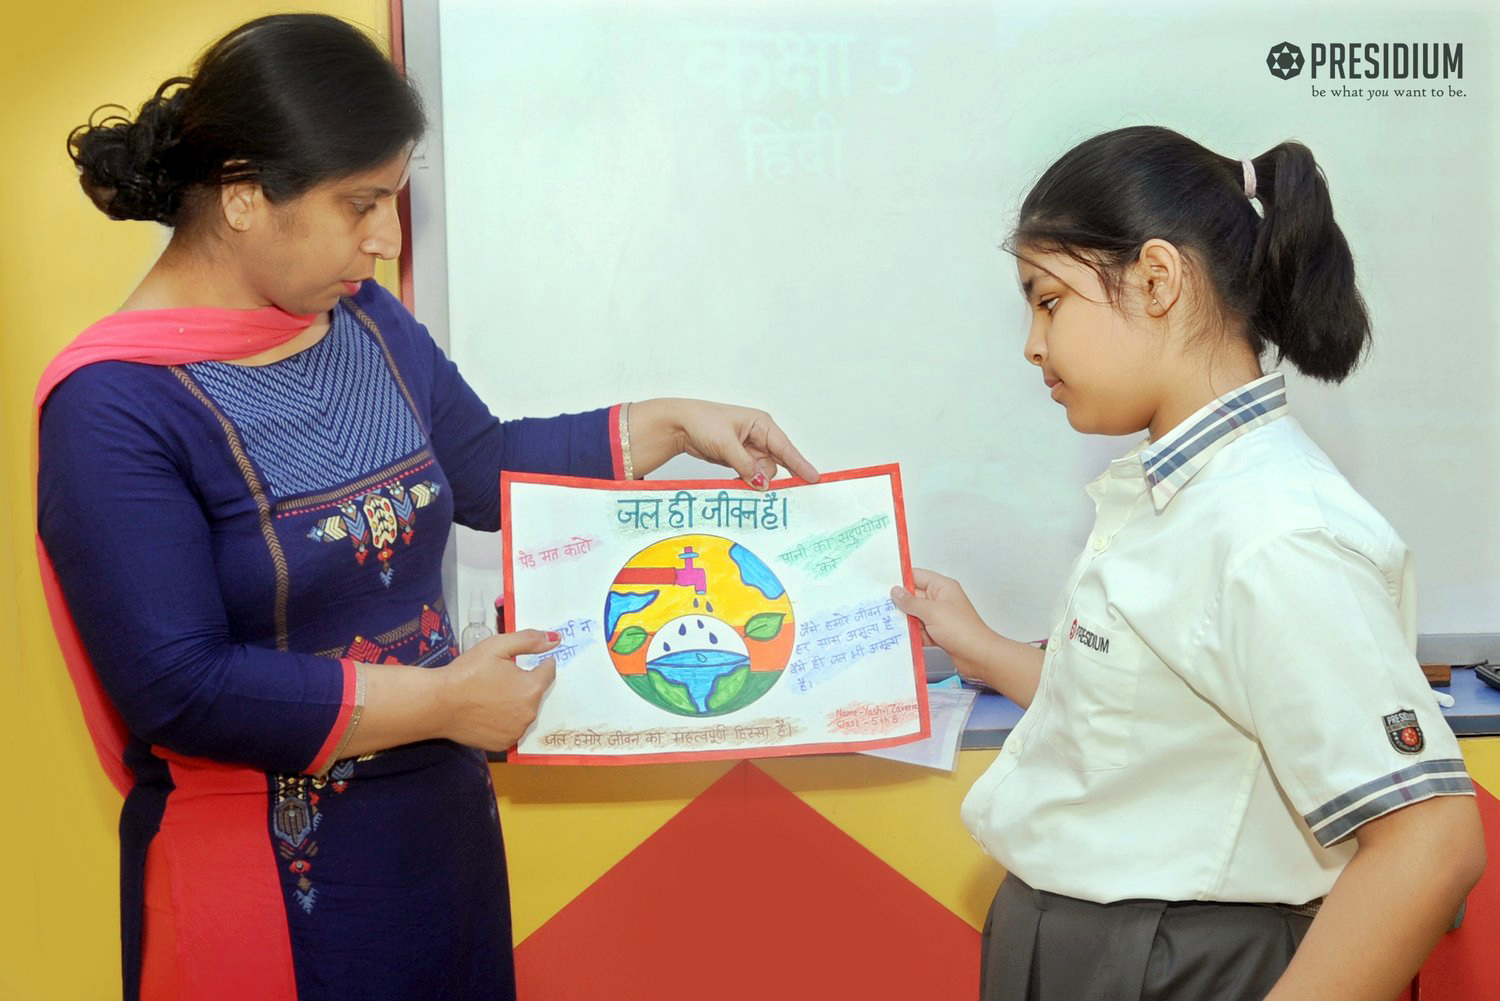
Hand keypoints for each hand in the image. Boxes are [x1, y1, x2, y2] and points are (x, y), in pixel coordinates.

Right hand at [438, 630, 558, 749]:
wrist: (438, 703)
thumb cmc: (467, 672)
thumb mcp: (498, 646)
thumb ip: (530, 641)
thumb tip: (556, 639)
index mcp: (532, 688)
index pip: (548, 672)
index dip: (539, 664)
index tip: (527, 662)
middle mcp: (529, 714)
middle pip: (536, 693)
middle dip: (524, 683)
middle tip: (500, 677)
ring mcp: (516, 732)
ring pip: (524, 711)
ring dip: (516, 703)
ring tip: (491, 695)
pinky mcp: (503, 744)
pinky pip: (512, 728)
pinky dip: (505, 720)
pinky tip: (487, 711)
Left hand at [629, 398, 819, 487]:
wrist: (678, 425)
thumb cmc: (702, 422)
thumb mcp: (726, 444)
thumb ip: (746, 465)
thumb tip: (762, 483)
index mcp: (761, 424)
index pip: (785, 447)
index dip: (800, 464)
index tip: (813, 478)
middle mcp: (759, 435)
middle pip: (775, 463)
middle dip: (768, 475)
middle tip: (767, 490)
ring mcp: (749, 448)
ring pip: (762, 472)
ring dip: (753, 479)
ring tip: (736, 476)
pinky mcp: (739, 458)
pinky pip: (750, 474)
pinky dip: (746, 480)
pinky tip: (737, 481)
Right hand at [890, 568, 997, 681]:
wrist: (978, 657)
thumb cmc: (962, 631)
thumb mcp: (932, 612)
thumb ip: (911, 602)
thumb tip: (896, 591)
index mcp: (942, 587)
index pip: (917, 576)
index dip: (900, 579)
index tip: (880, 583)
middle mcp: (940, 600)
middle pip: (913, 596)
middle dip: (898, 603)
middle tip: (877, 606)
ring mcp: (939, 617)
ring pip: (914, 615)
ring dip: (903, 620)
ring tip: (884, 623)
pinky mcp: (938, 633)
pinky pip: (919, 630)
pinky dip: (911, 634)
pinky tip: (898, 638)